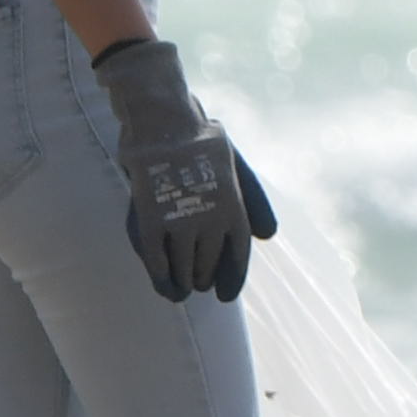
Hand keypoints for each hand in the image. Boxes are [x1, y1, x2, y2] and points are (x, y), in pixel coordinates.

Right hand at [89, 36, 257, 304]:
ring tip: (180, 289)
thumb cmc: (202, 143)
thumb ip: (253, 201)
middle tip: (198, 285)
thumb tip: (267, 236)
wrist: (164, 120)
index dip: (232, 278)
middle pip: (208, 264)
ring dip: (181, 281)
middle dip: (203, 278)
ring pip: (182, 265)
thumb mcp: (236, 168)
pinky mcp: (149, 215)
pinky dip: (159, 273)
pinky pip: (155, 256)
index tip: (226, 296)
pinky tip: (161, 280)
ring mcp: (178, 217)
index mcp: (234, 206)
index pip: (237, 255)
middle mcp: (210, 217)